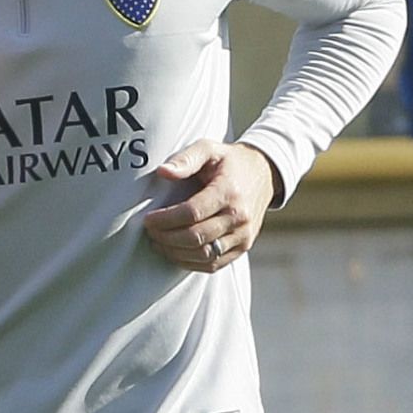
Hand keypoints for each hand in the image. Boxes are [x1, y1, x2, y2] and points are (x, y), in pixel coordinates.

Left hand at [142, 140, 280, 272]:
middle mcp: (239, 217)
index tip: (148, 219)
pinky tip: (175, 253)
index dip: (166, 220)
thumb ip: (185, 159)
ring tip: (158, 242)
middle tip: (150, 232)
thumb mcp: (208, 148)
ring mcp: (243, 235)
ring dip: (175, 253)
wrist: (264, 174)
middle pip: (196, 237)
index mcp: (229, 191)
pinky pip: (214, 264)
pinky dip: (190, 263)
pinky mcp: (243, 247)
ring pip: (204, 255)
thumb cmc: (229, 161)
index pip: (192, 213)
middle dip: (166, 237)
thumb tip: (163, 172)